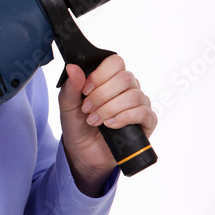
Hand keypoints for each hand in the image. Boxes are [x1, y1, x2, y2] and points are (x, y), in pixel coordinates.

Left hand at [58, 56, 157, 196]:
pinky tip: (110, 125)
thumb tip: (72, 67)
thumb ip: (71, 86)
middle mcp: (128, 87)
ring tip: (94, 120)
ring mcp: (139, 103)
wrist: (83, 152)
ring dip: (110, 109)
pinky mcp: (146, 122)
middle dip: (102, 95)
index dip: (100, 74)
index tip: (85, 90)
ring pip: (133, 96)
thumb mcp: (68, 105)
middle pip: (125, 78)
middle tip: (87, 109)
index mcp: (110, 78)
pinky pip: (143, 113)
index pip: (115, 61)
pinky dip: (124, 118)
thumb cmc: (78, 124)